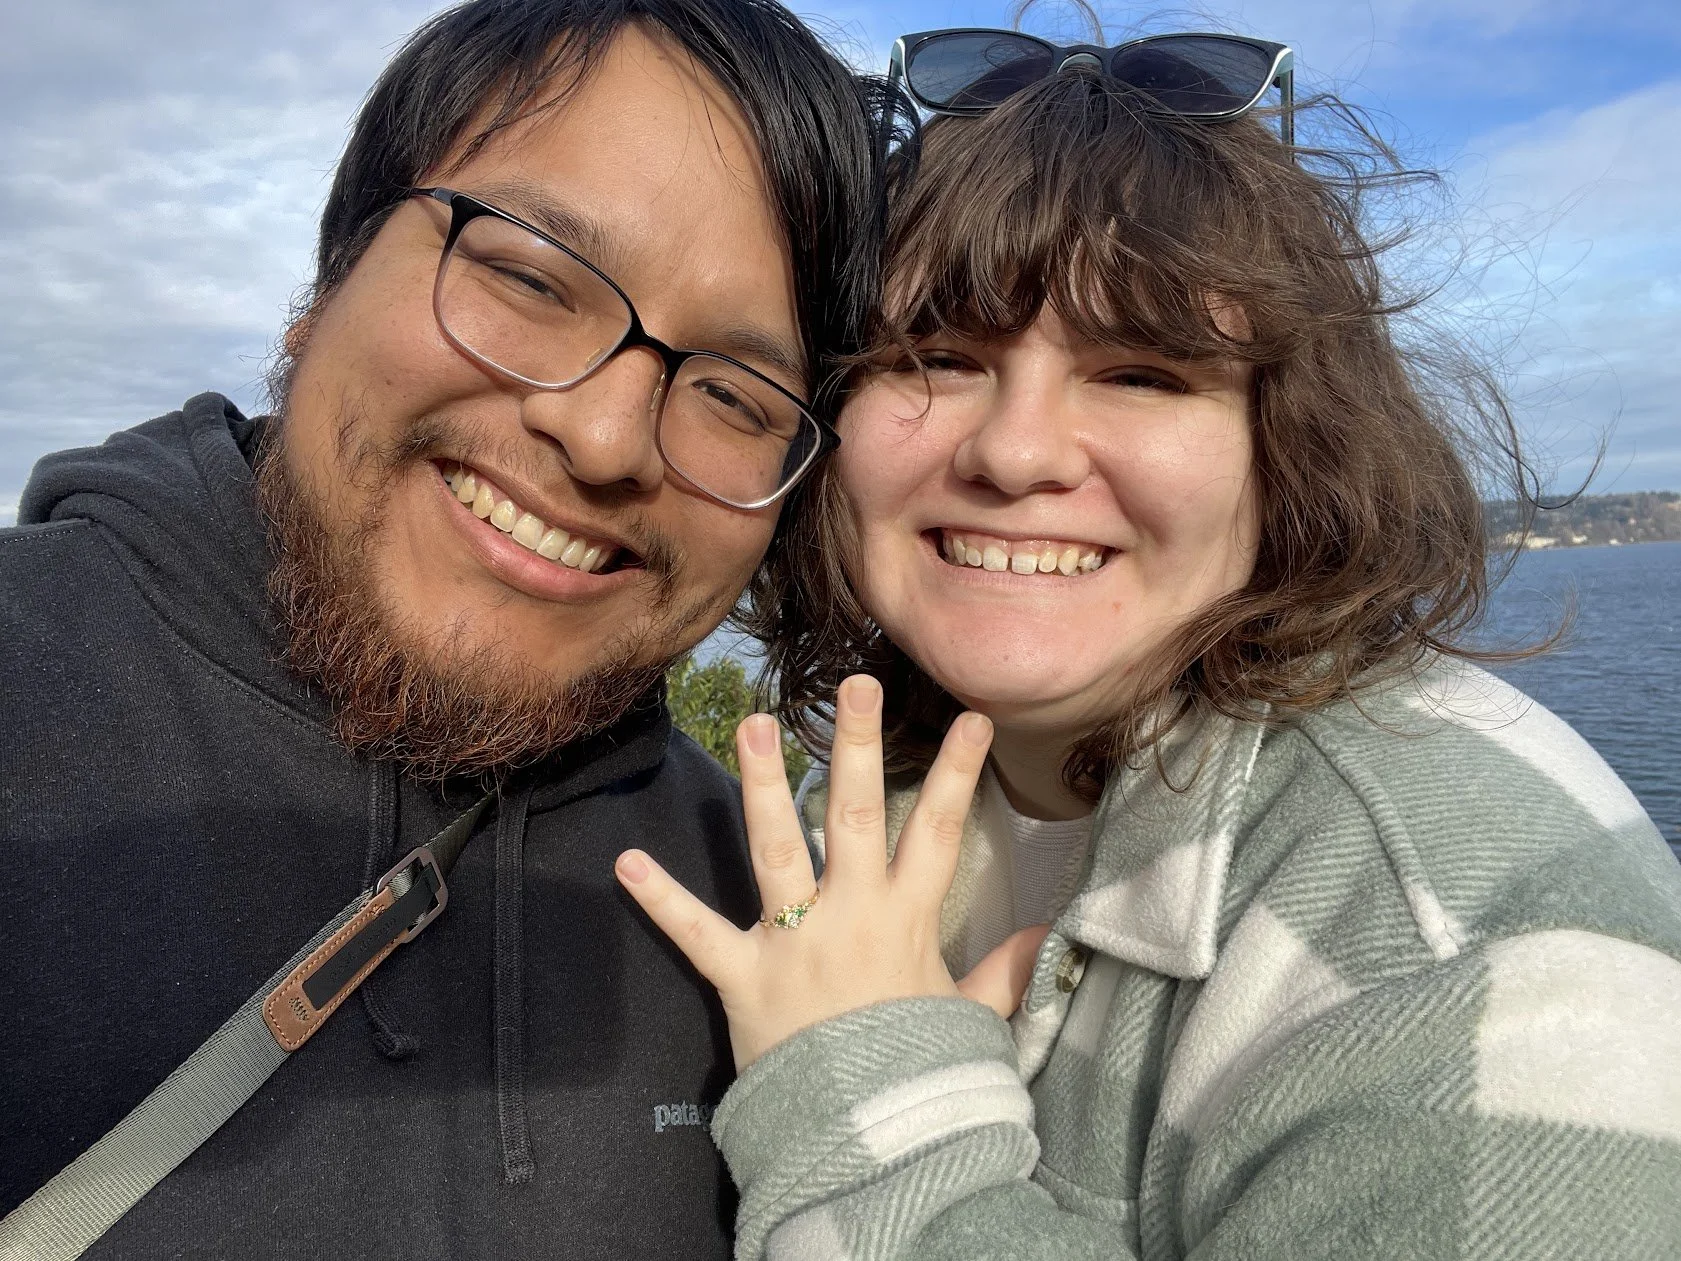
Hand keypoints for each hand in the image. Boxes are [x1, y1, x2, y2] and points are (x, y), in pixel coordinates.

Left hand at [615, 674, 1033, 1069]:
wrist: (866, 1144)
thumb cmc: (918, 1076)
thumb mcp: (971, 1021)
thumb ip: (1004, 973)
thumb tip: (1045, 937)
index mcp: (906, 921)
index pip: (938, 831)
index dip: (958, 773)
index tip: (971, 717)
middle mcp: (851, 916)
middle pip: (855, 816)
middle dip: (856, 746)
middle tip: (853, 685)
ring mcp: (794, 943)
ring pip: (778, 849)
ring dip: (764, 785)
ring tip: (753, 724)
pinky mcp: (744, 978)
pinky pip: (697, 934)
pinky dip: (661, 901)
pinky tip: (626, 864)